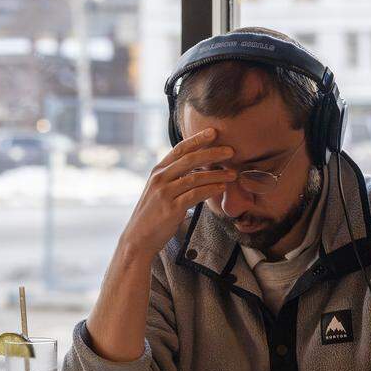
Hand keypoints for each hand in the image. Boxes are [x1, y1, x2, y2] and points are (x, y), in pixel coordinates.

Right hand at [121, 128, 235, 256]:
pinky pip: (195, 195)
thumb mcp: (159, 191)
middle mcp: (160, 179)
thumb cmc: (152, 215)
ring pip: (195, 177)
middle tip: (231, 151)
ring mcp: (165, 193)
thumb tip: (197, 170)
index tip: (213, 132)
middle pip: (189, 159)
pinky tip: (221, 188)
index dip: (197, 139)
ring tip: (232, 174)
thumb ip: (174, 178)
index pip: (179, 149)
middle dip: (212, 153)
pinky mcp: (171, 209)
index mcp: (157, 171)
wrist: (138, 238)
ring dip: (217, 175)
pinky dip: (211, 190)